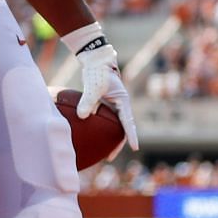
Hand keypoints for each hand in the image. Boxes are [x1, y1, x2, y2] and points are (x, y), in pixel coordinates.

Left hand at [64, 23, 138, 150]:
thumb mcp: (93, 86)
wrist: (95, 59)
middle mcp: (120, 105)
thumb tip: (82, 116)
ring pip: (113, 125)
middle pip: (121, 128)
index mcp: (123, 101)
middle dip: (118, 144)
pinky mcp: (104, 103)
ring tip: (102, 152)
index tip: (135, 148)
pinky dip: (100, 128)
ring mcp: (112, 105)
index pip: (128, 122)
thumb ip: (88, 100)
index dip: (132, 136)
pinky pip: (104, 119)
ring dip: (109, 139)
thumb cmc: (97, 71)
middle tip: (110, 158)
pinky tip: (92, 136)